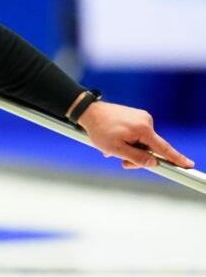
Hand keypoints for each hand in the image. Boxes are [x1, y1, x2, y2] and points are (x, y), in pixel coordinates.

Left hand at [77, 101, 194, 169]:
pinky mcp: (136, 116)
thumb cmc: (100, 130)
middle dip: (136, 156)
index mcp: (143, 129)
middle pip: (150, 147)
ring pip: (141, 142)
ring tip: (111, 146)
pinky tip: (114, 140)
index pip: (163, 148)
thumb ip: (136, 157)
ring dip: (129, 148)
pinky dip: (127, 140)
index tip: (187, 164)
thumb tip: (153, 163)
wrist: (89, 112)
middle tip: (121, 161)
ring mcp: (142, 117)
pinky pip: (136, 134)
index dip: (175, 158)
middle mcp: (146, 121)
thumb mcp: (116, 149)